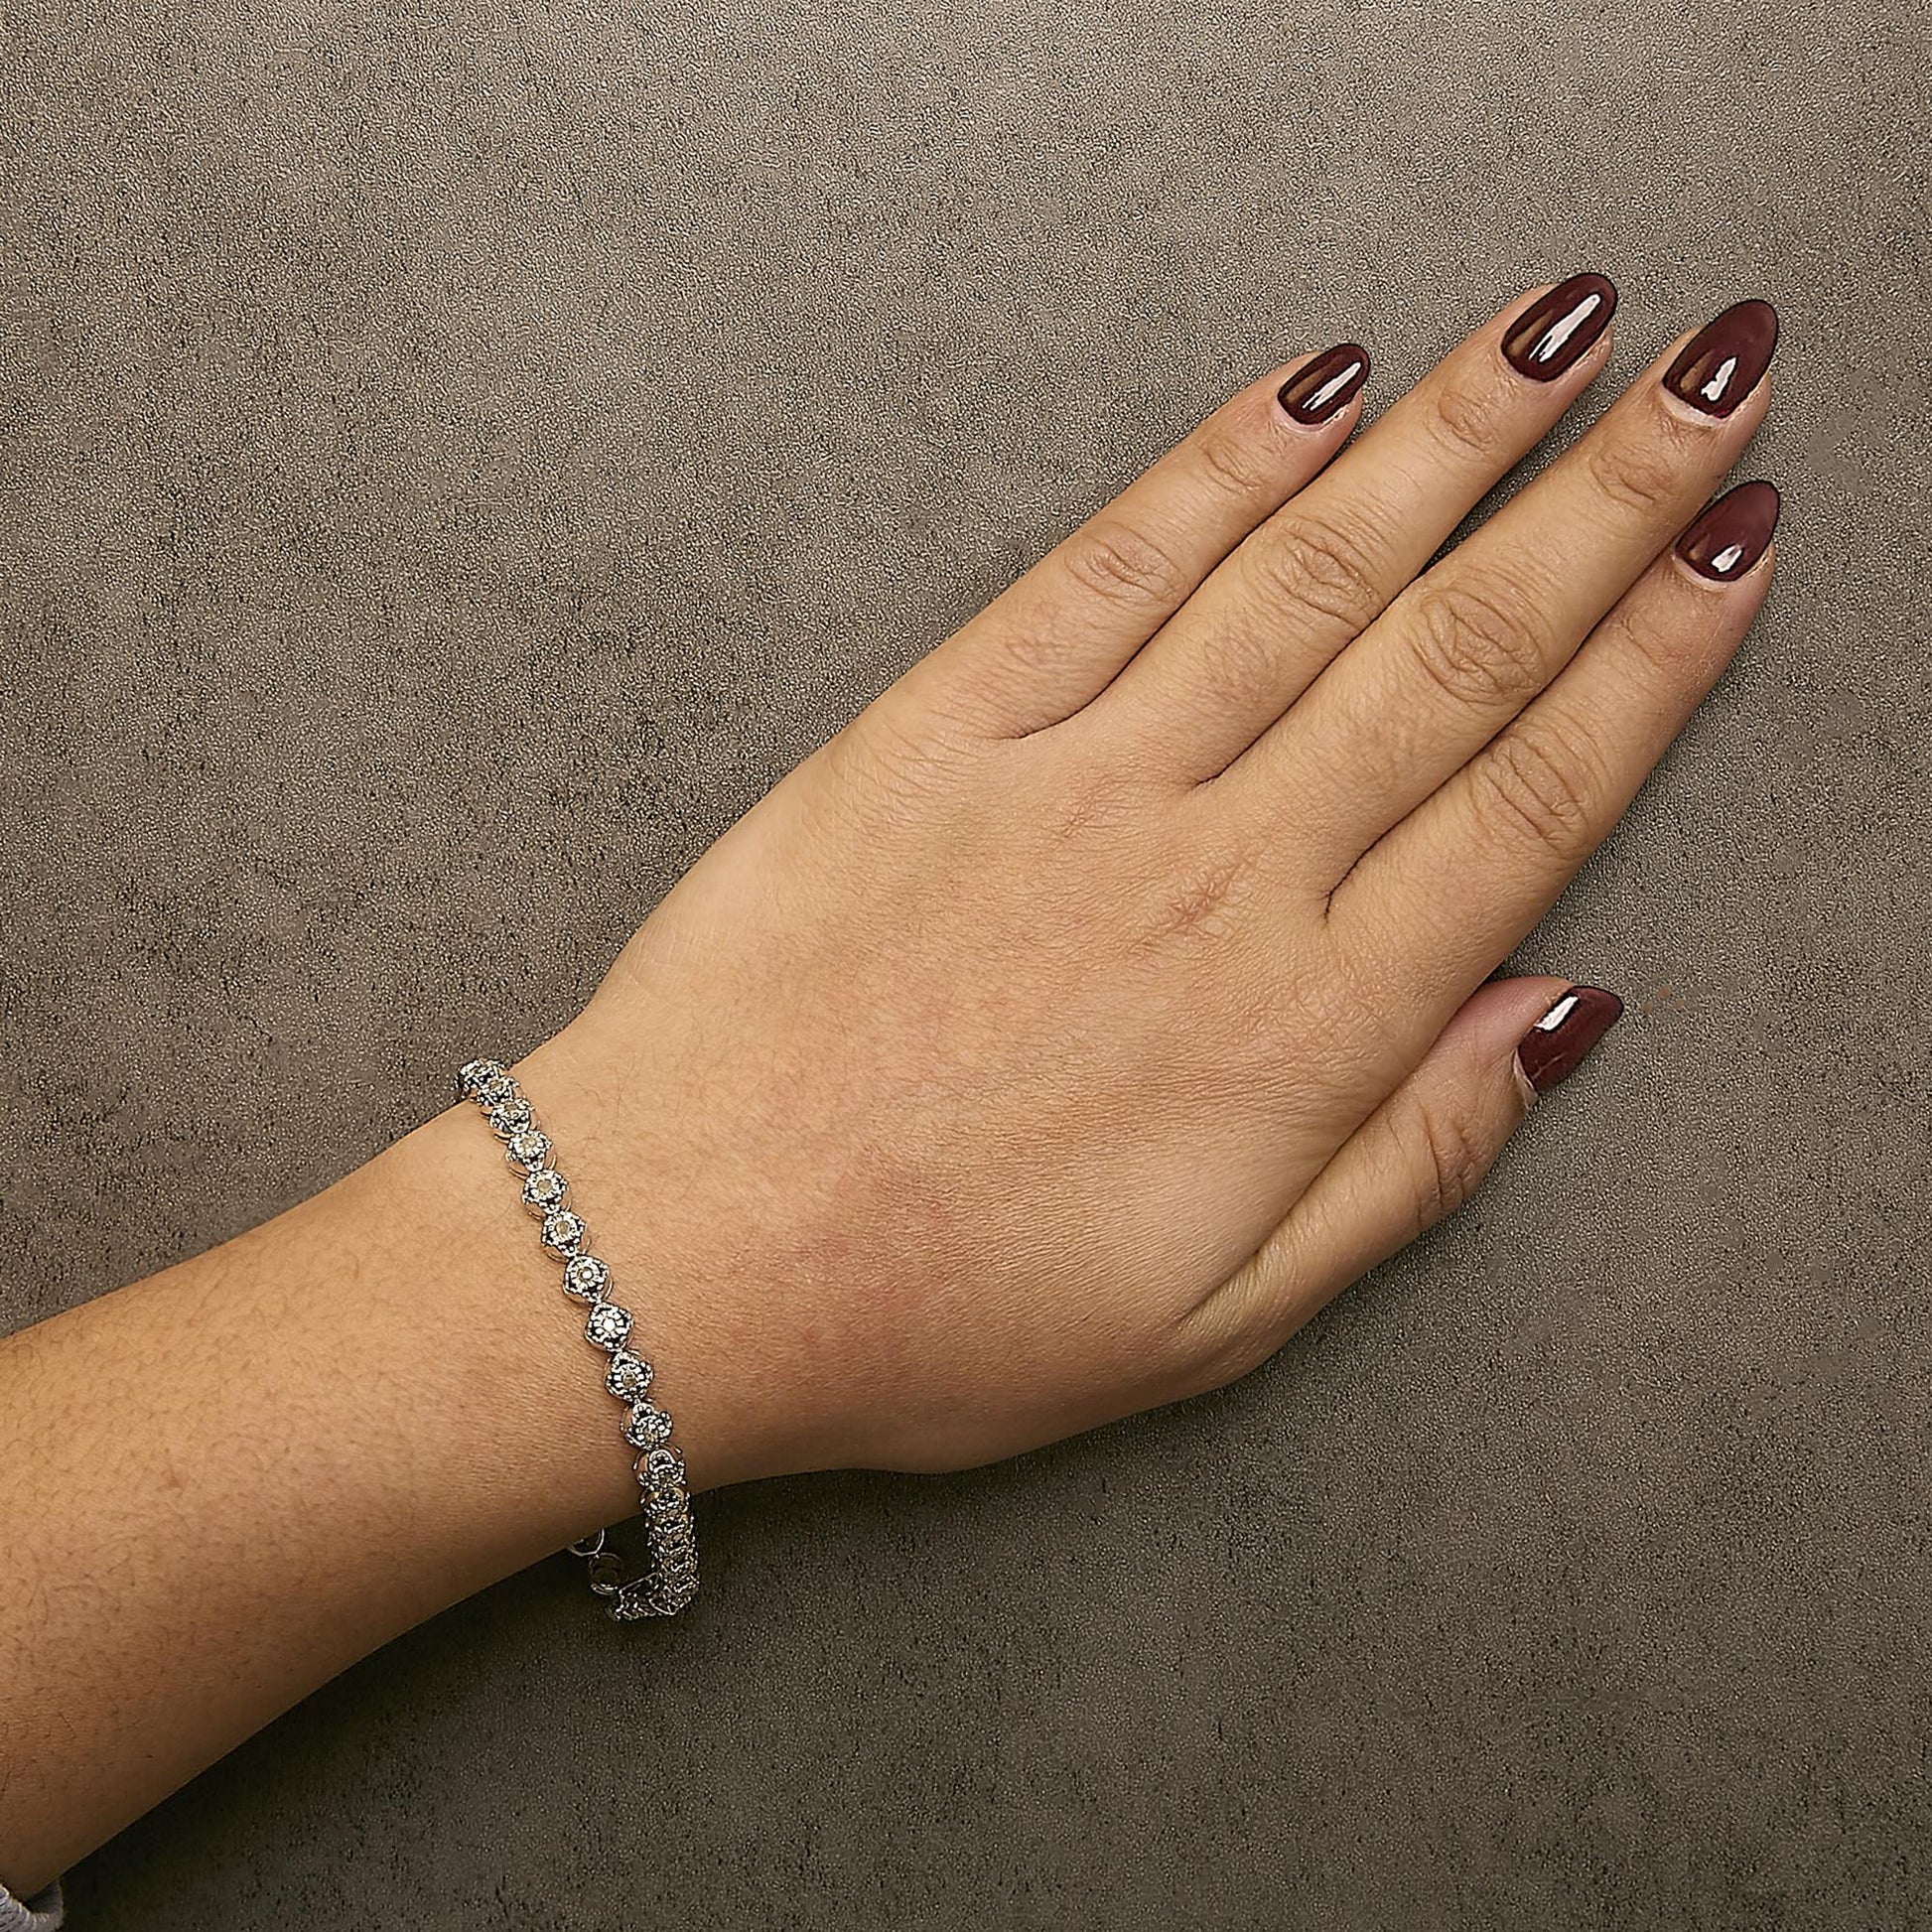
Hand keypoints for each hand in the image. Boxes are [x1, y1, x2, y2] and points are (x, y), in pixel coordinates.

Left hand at [523, 275, 1778, 1491]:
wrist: (681, 1255)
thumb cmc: (939, 1312)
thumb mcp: (1215, 1320)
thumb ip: (1404, 1163)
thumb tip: (1555, 1019)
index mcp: (1300, 1027)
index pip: (1528, 802)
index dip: (1653, 664)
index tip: (1731, 550)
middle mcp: (1215, 875)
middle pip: (1452, 655)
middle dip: (1605, 500)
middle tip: (1713, 375)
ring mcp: (1073, 785)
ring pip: (1305, 580)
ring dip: (1448, 442)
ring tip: (1558, 335)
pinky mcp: (937, 732)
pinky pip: (1106, 571)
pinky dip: (1215, 473)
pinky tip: (1308, 393)